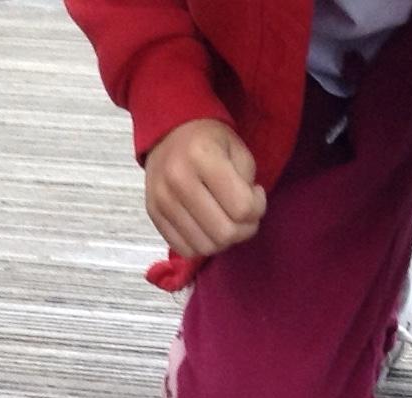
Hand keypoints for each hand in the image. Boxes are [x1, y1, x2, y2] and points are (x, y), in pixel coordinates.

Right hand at [144, 117, 266, 258]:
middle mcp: (177, 179)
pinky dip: (203, 244)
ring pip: (206, 247)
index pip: (242, 208)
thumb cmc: (210, 141)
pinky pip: (185, 249)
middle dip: (244, 229)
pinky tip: (208, 226)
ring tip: (226, 219)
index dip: (258, 208)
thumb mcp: (238, 149)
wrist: (169, 133)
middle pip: (224, 233)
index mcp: (202, 155)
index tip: (255, 195)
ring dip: (224, 240)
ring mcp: (162, 199)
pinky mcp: (153, 214)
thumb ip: (248, 183)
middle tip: (244, 215)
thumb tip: (246, 218)